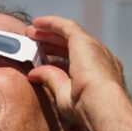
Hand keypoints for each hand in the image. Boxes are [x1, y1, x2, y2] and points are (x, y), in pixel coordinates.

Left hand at [25, 15, 126, 130]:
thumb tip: (33, 73)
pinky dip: (51, 23)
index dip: (56, 57)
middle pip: (70, 45)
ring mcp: (94, 48)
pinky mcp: (84, 41)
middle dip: (50, 42)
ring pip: (67, 34)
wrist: (101, 105)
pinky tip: (37, 22)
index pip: (74, 61)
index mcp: (98, 73)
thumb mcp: (63, 93)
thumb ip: (50, 79)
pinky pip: (66, 26)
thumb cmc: (85, 108)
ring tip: (31, 31)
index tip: (41, 57)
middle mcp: (99, 58)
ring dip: (48, 32)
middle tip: (33, 40)